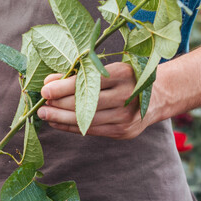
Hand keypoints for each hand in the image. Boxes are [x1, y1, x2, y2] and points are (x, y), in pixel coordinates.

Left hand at [37, 62, 155, 138]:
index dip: (64, 87)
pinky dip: (71, 127)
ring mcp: (126, 116)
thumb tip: (48, 82)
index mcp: (124, 74)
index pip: (89, 81)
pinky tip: (57, 123)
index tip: (44, 90)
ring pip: (86, 120)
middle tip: (40, 106)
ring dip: (61, 118)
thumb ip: (78, 74)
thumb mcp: (106, 69)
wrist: (159, 95)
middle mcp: (127, 96)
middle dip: (59, 105)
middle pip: (86, 103)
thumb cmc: (125, 77)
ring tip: (44, 115)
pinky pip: (91, 131)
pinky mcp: (123, 131)